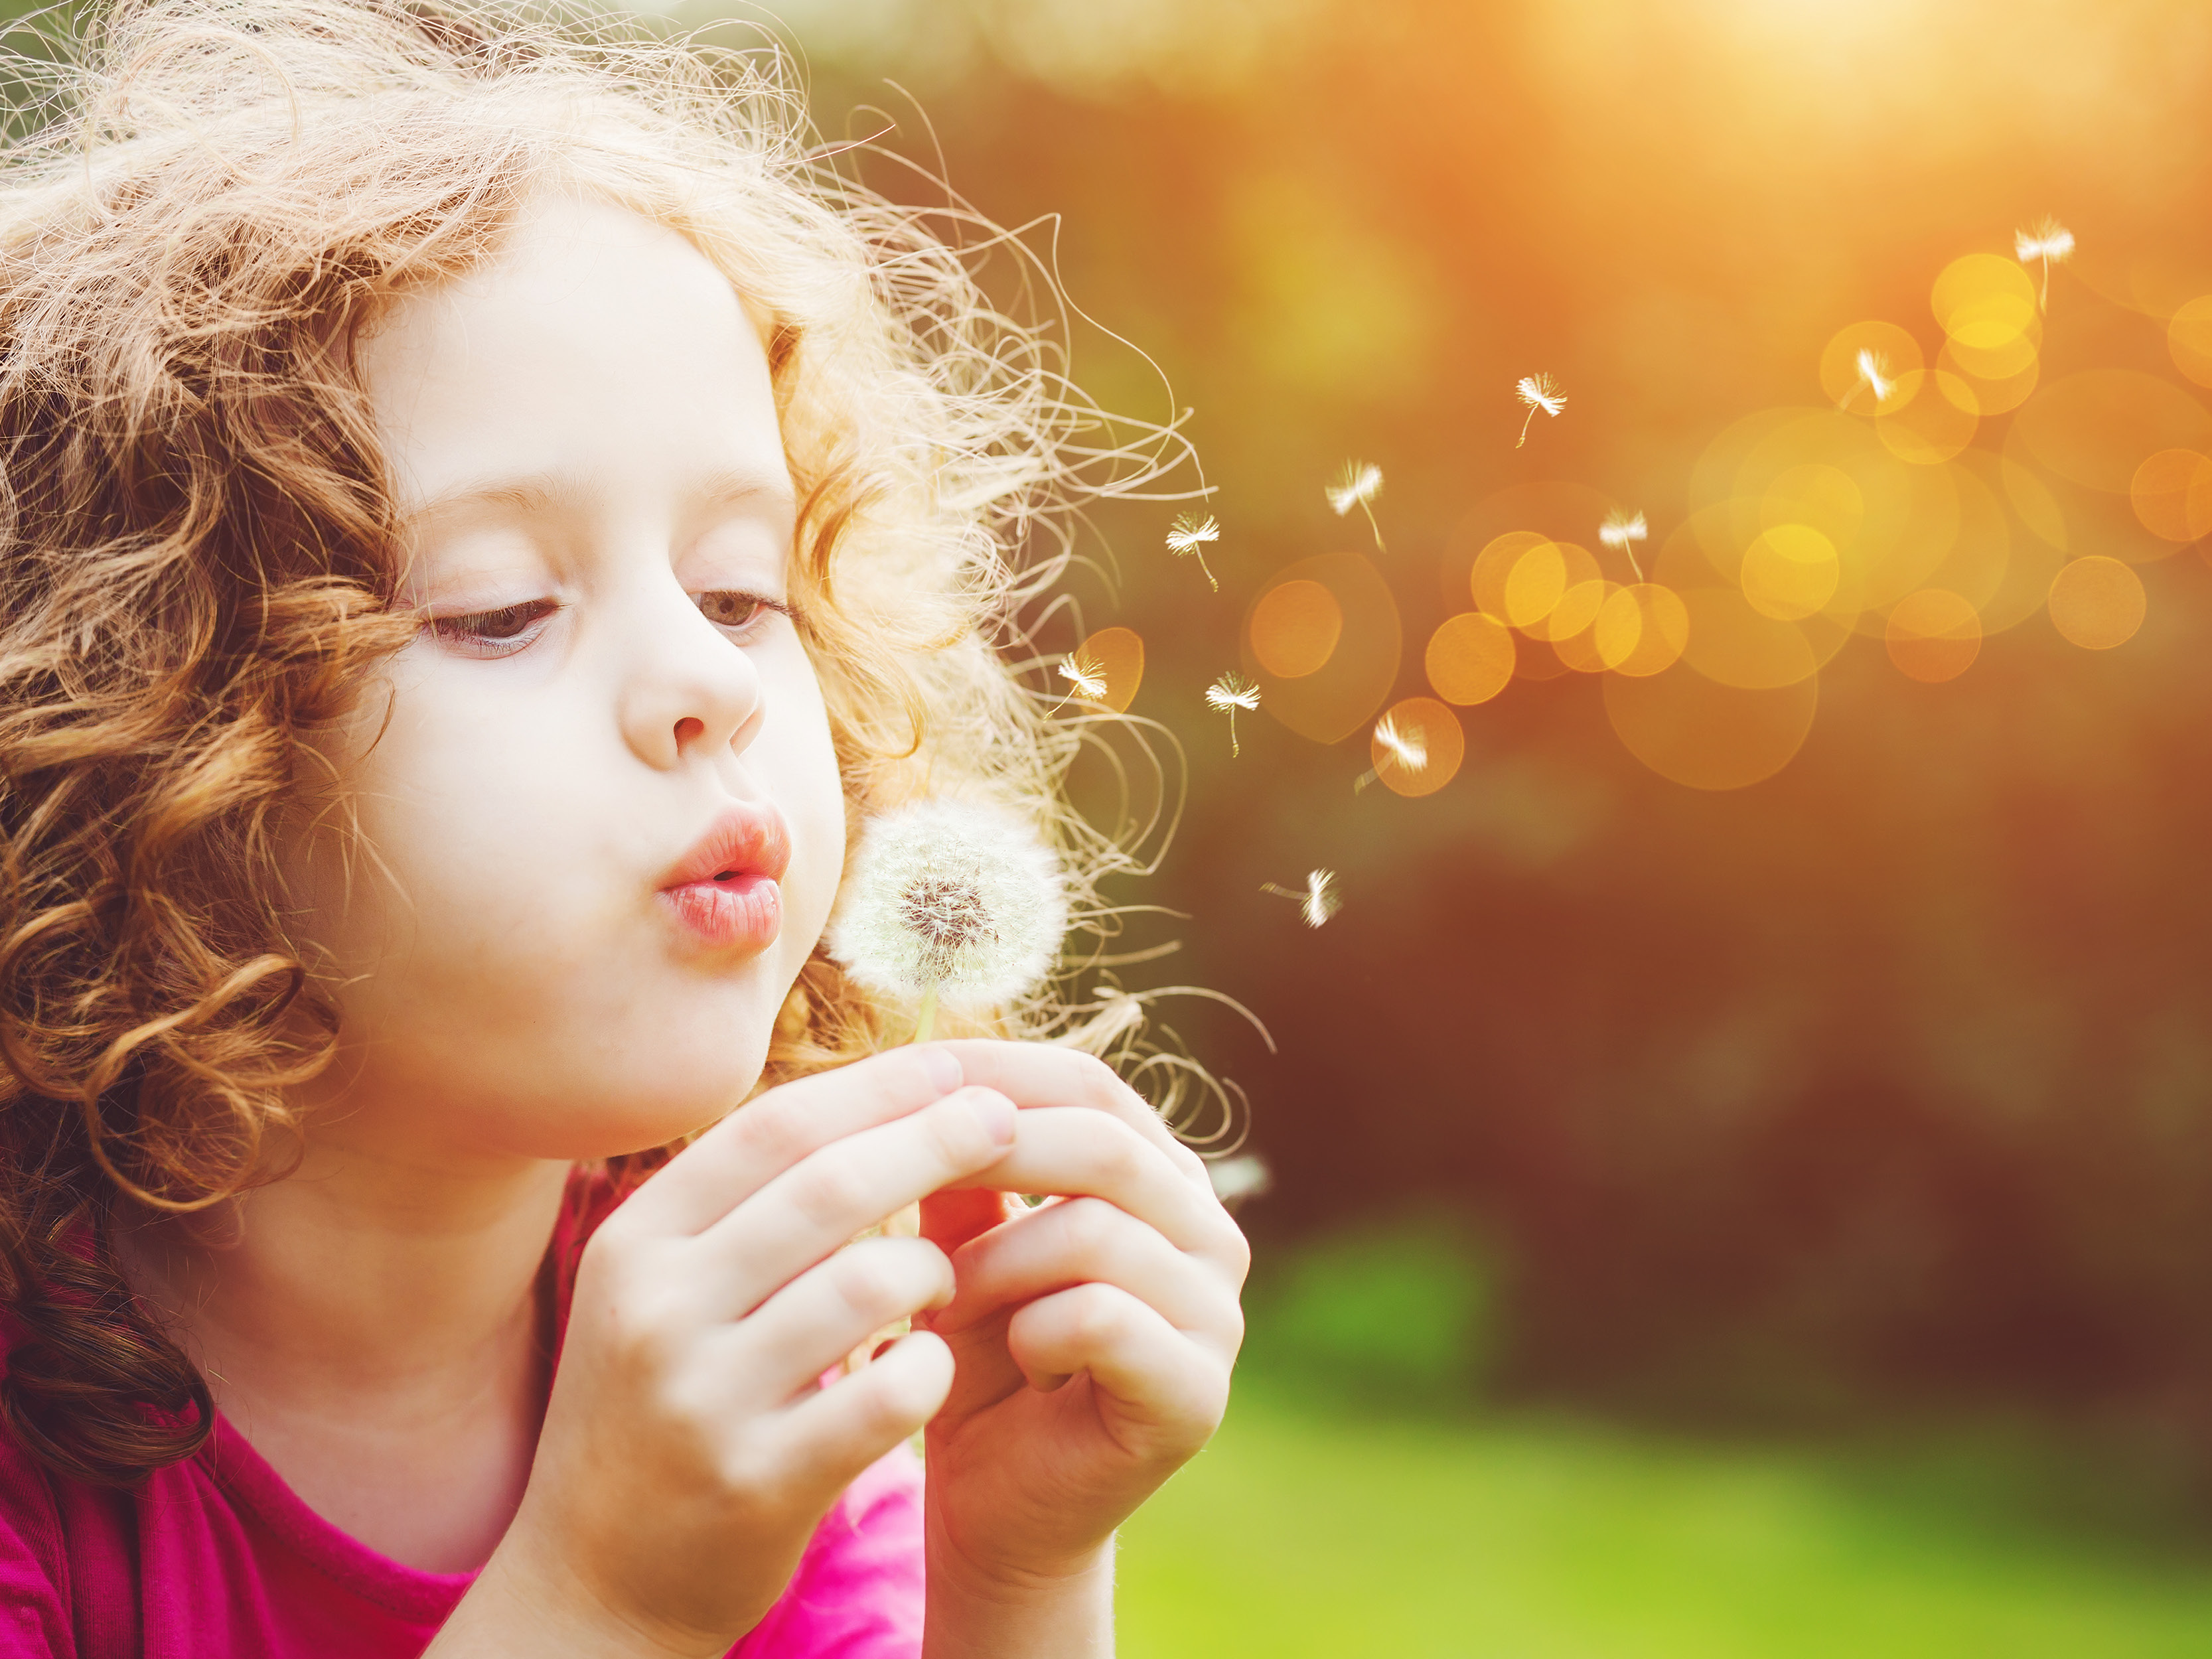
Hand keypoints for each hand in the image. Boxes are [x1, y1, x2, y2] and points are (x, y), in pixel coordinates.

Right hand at [438, 1047, 1015, 1658]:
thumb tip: (884, 1087)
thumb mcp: (666, 1291)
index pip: (773, 1128)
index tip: (955, 1063)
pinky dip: (932, 1368)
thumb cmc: (661, 1405)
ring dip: (935, 1268)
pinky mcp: (757, 1483)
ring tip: (944, 1279)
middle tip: (1006, 1119)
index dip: (876, 1087)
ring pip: (872, 1282)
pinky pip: (891, 1393)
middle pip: (830, 1186)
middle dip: (935, 1138)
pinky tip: (930, 1368)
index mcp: (634, 1243)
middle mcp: (656, 1310)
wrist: (591, 1583)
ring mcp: (702, 1400)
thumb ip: (748, 1202)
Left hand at [915, 1043, 1248, 1596]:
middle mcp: (1210, 1234)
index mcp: (1161, 1180)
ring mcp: (1218, 1315)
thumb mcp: (962, 1246)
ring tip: (942, 1299)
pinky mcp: (1198, 1392)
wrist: (997, 1512)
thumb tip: (930, 1070)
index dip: (998, 1071)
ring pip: (1096, 1230)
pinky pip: (1103, 1319)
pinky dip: (1032, 1330)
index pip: (1092, 1085)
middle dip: (989, 1153)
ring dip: (994, 1262)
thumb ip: (963, 1170)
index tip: (901, 1077)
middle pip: (1103, 1144)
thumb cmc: (980, 1365)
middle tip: (903, 1180)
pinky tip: (1010, 1361)